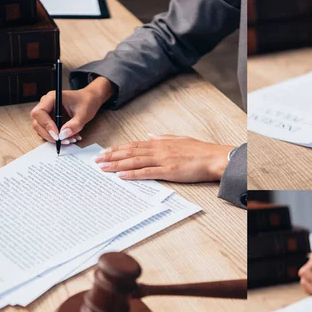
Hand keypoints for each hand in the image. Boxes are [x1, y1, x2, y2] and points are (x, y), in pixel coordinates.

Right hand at [30, 76, 113, 143]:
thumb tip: (63, 135)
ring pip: (42, 129)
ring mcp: (47, 113)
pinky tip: (70, 137)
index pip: (39, 113)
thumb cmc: (86, 102)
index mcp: (51, 98)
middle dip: (50, 135)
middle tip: (65, 141)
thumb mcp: (84, 114)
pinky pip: (49, 131)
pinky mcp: (51, 120)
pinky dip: (58, 137)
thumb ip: (74, 125)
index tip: (57, 135)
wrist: (90, 100)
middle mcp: (46, 105)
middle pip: (37, 123)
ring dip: (54, 138)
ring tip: (71, 140)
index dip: (46, 125)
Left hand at [94, 134, 233, 181]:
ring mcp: (163, 160)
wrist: (214, 158)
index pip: (134, 145)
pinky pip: (146, 173)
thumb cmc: (201, 151)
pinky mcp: (168, 171)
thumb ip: (164, 138)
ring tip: (103, 168)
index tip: (106, 151)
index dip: (118, 148)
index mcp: (161, 143)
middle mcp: (159, 150)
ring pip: (134, 161)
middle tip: (96, 160)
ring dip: (117, 164)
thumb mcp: (181, 139)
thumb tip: (151, 135)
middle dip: (112, 156)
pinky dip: (132, 174)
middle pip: (130, 152)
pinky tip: (121, 176)